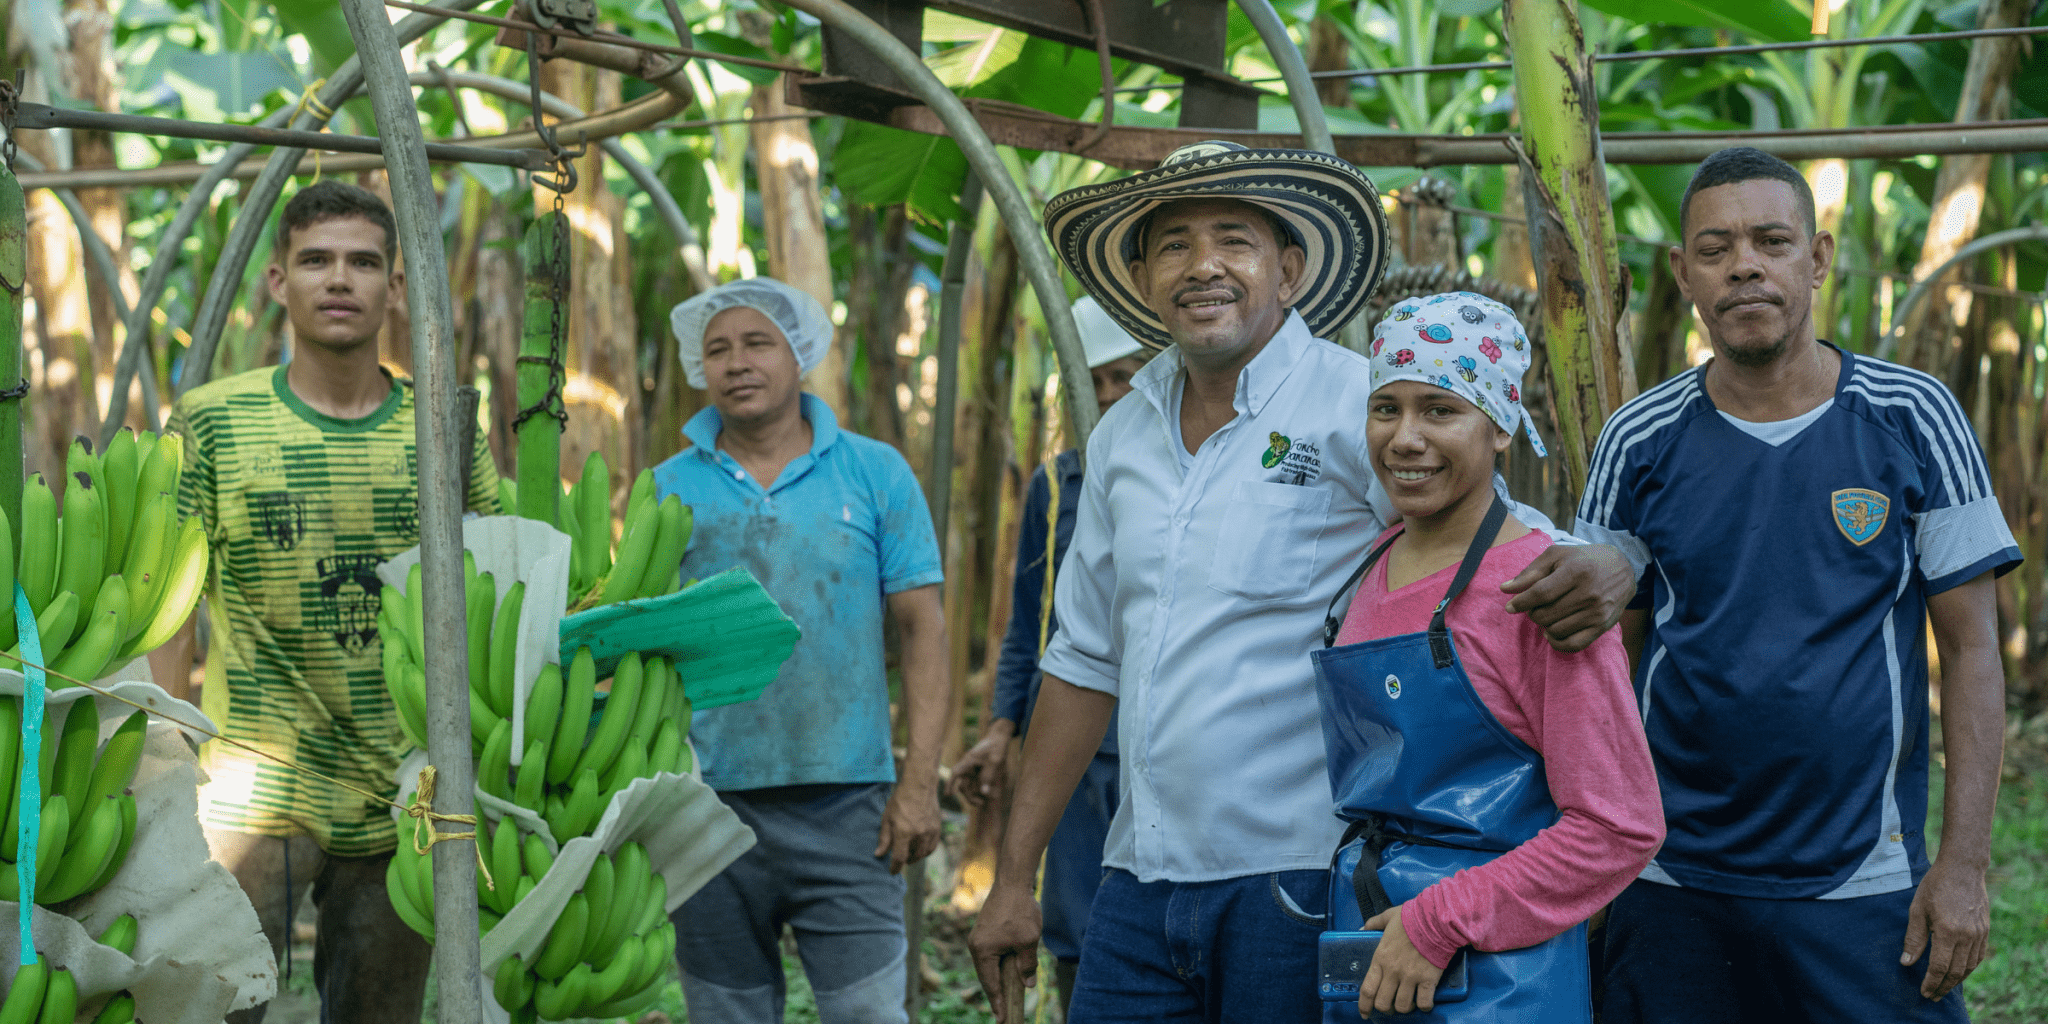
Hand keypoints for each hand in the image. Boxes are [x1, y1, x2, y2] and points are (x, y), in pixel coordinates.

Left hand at [875, 780, 941, 873]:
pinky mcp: (937, 828)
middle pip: (913, 857)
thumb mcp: (887, 818)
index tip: (892, 871)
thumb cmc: (900, 800)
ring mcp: (930, 831)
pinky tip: (921, 849)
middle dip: (905, 861)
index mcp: (904, 832)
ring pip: (924, 853)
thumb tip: (879, 854)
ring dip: (916, 857)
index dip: (895, 867)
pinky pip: (933, 846)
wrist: (919, 786)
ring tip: (910, 855)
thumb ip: (884, 838)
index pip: (899, 858)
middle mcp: (919, 834)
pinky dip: (926, 851)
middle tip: (900, 860)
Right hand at [950, 719, 1015, 807]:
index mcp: (968, 761)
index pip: (955, 773)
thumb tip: (983, 792)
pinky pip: (978, 784)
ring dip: (978, 795)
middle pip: (964, 786)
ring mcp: (973, 770)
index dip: (949, 784)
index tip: (947, 795)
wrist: (999, 738)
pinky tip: (993, 794)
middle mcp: (968, 767)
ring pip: (972, 787)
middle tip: (981, 804)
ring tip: (989, 799)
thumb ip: (989, 776)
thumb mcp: (996, 761)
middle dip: (970, 797)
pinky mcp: (979, 772)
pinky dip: (983, 789)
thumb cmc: (997, 747)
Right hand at [969, 883, 1042, 1023]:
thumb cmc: (1020, 910)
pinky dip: (997, 965)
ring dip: (997, 978)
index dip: (997, 1002)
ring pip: (988, 965)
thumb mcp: (1028, 941)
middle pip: (986, 976)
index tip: (1002, 1018)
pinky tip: (1006, 971)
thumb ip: (1027, 965)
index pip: (990, 984)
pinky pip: (990, 954)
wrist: (1012, 882)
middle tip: (1003, 1013)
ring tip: (1005, 996)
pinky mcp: (984, 930)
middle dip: (996, 994)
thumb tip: (1028, 984)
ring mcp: (978, 937)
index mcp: (983, 951)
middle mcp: (976, 946)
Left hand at [1358, 906, 1443, 1017]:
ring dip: (1404, 1008)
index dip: (1364, 1005)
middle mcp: (1393, 971)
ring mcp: (1410, 977)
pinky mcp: (1428, 980)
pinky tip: (1424, 1002)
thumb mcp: (1387, 917)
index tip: (1365, 1012)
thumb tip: (1361, 928)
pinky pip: (1424, 1002)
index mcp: (1380, 958)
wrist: (1435, 919)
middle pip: (1383, 1003)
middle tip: (1390, 1006)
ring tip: (1408, 1004)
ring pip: (1402, 1006)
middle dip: (1385, 1008)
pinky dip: (1424, 1006)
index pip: (1367, 989)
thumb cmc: (1412, 917)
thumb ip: (1373, 923)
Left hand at [1502, 543, 1635, 651]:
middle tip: (1535, 606)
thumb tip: (1505, 589)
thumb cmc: (1584, 560)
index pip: (1540, 593)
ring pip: (1556, 630)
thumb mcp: (1557, 556)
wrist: (1623, 568)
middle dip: (1533, 612)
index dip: (1521, 602)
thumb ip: (1530, 572)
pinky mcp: (1602, 627)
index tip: (1509, 607)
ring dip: (1544, 625)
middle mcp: (1589, 593)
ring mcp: (1597, 612)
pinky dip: (1557, 643)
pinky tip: (1552, 633)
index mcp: (1576, 571)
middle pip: (1546, 614)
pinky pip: (1574, 645)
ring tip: (1547, 614)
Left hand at [1902, 854, 1989, 998]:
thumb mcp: (1917, 910)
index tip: (1924, 992)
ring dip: (1956, 980)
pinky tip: (1958, 972)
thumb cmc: (1935, 886)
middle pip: (1956, 971)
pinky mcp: (1985, 930)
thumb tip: (1906, 963)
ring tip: (1943, 988)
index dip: (1931, 982)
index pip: (1940, 967)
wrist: (1962, 869)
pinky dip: (1968, 968)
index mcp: (1948, 931)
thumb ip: (1914, 938)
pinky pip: (1978, 956)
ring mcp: (1979, 934)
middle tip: (1932, 996)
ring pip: (1969, 966)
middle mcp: (1967, 936)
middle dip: (1943, 987)